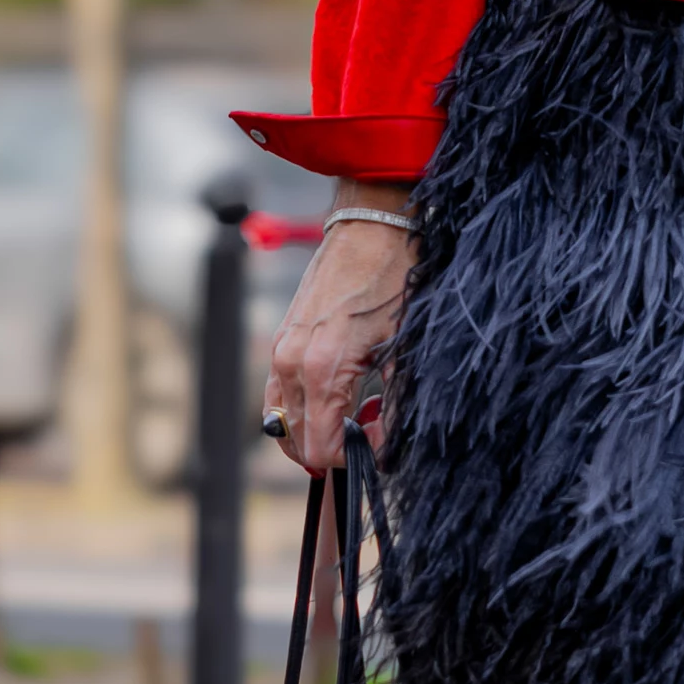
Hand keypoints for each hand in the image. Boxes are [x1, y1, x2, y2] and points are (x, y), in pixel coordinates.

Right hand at [264, 191, 415, 471]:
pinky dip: (303, 411)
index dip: (354, 457)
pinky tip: (339, 396)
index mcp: (323, 369)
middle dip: (338, 446)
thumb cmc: (394, 278)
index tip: (382, 441)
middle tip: (376, 424)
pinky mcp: (280, 342)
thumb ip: (397, 405)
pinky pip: (278, 397)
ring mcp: (280, 352)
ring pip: (285, 423)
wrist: (372, 226)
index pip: (321, 448)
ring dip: (319, 430)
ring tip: (360, 409)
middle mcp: (291, 364)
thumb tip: (386, 445)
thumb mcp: (406, 346)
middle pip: (299, 442)